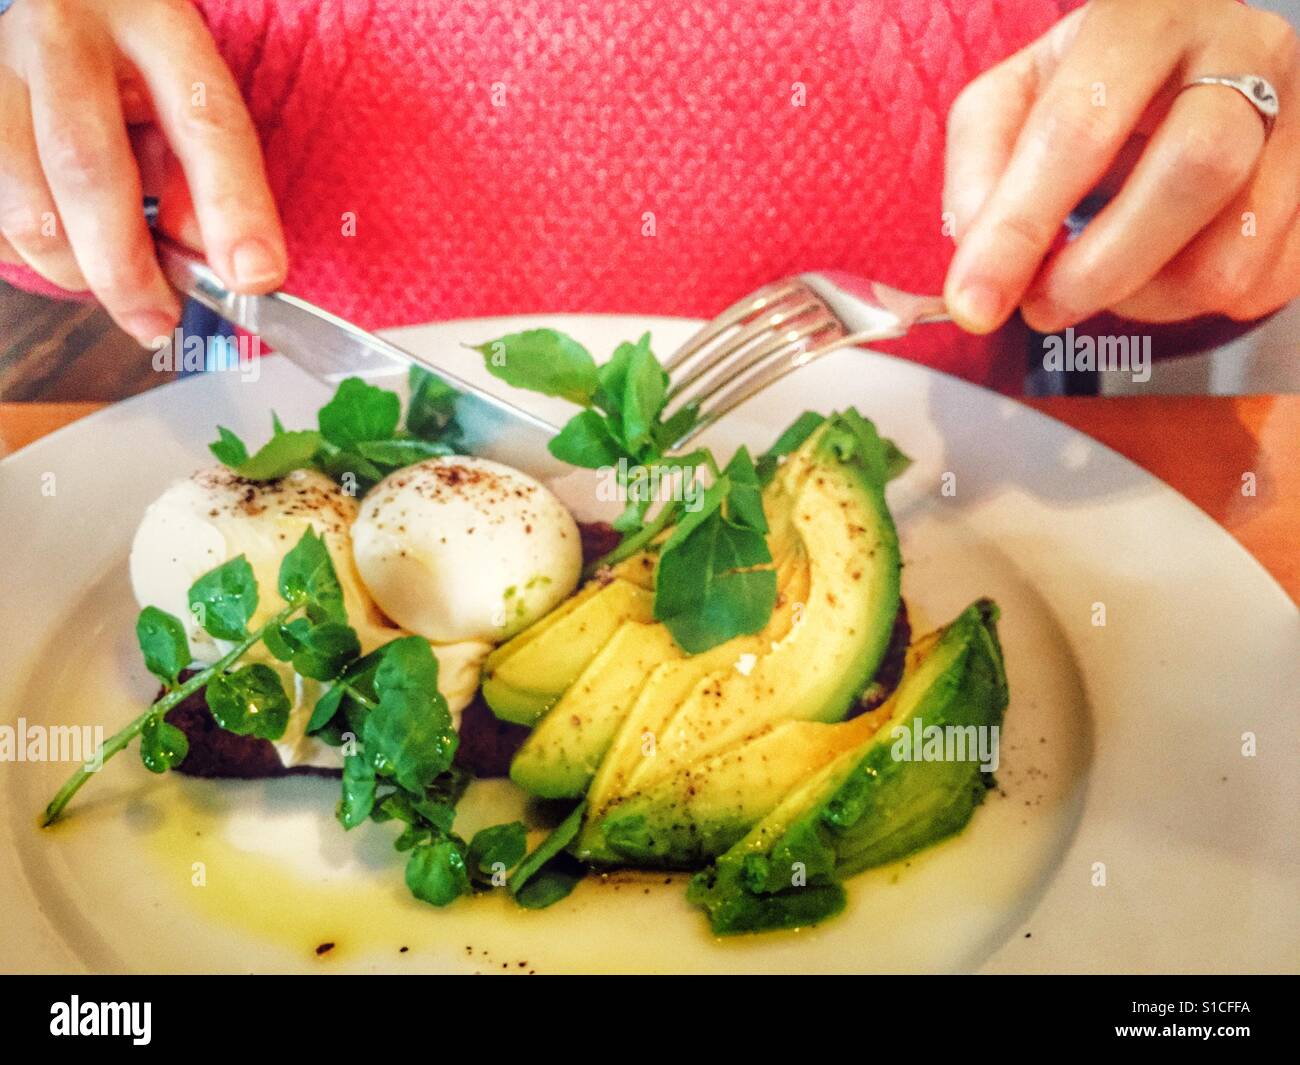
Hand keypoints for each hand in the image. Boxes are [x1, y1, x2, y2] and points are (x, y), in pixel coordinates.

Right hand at [0, 0, 284, 344]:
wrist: (62, 18)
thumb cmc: (137, 71)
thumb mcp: (188, 102)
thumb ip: (208, 178)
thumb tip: (215, 264)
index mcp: (152, 21)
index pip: (202, 121)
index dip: (233, 207)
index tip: (253, 277)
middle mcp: (63, 32)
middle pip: (86, 166)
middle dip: (127, 267)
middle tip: (157, 322)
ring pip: (25, 201)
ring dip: (76, 268)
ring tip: (115, 285)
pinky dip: (34, 253)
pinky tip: (70, 248)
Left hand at [943, 0, 1299, 333]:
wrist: (1181, 71)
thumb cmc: (1085, 92)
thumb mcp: (1008, 105)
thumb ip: (978, 173)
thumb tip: (979, 258)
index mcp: (1144, 17)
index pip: (1079, 129)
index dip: (1019, 229)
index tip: (975, 302)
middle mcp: (1243, 49)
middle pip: (1195, 171)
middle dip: (1101, 268)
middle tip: (1043, 306)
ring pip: (1234, 247)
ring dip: (1146, 297)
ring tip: (1101, 279)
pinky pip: (1267, 279)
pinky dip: (1195, 303)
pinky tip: (1159, 269)